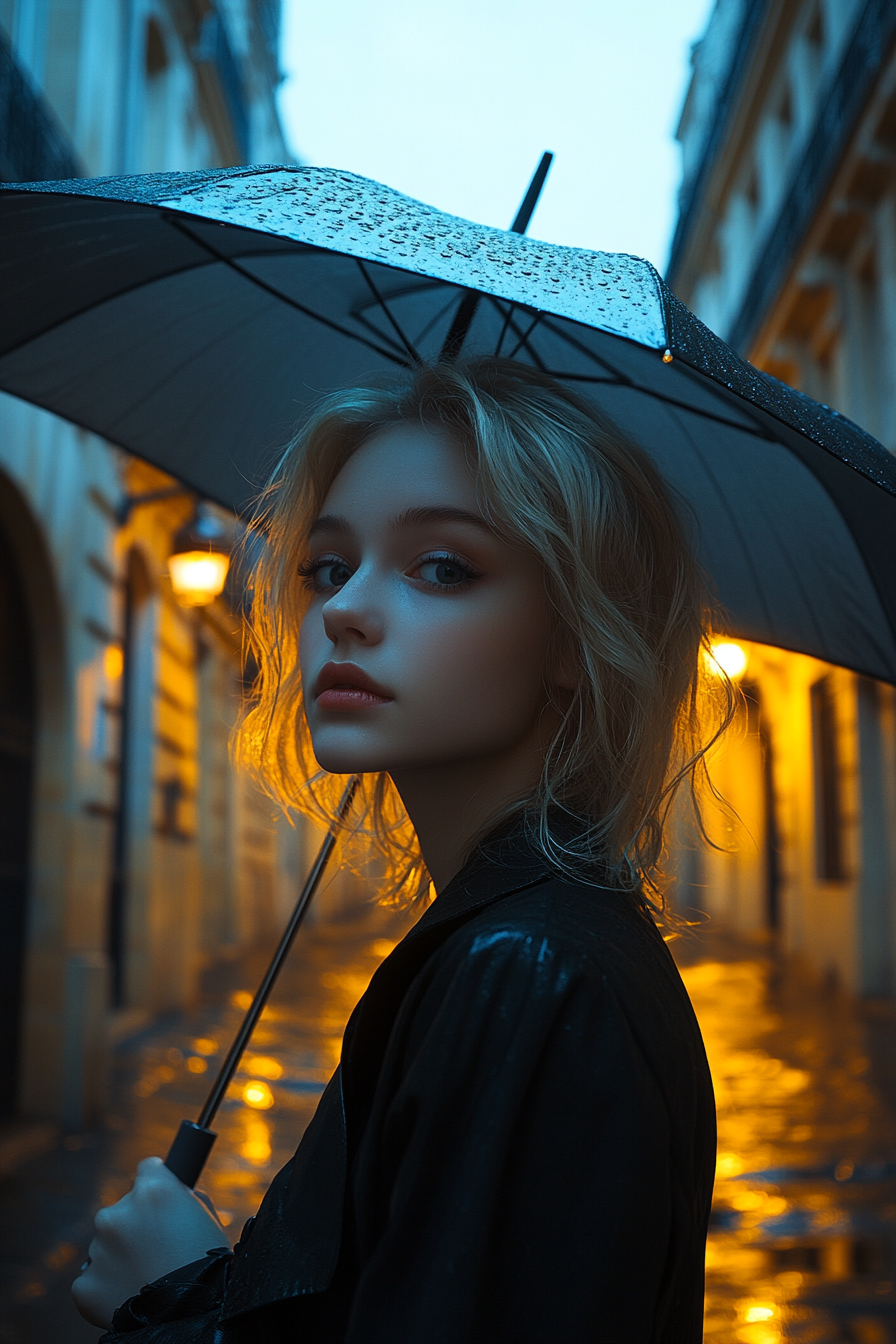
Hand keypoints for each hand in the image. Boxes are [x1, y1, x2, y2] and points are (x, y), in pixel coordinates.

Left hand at [71, 1157, 228, 1328]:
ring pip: (107, 1245)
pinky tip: (130, 1295)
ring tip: (147, 1278)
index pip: (148, 1169)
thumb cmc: (207, 1266)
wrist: (188, 1318)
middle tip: (157, 1251)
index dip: (157, 1184)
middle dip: (136, 1226)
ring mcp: (97, 1248)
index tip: (162, 1200)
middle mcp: (118, 1213)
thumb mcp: (206, 1219)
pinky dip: (108, 1286)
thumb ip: (184, 1200)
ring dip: (122, 1256)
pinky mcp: (84, 1283)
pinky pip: (94, 1278)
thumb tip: (173, 1196)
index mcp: (152, 1190)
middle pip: (123, 1210)